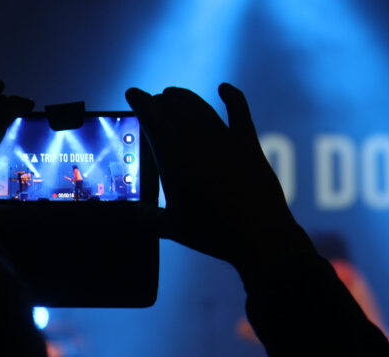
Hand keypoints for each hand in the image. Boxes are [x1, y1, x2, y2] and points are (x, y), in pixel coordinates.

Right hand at [125, 84, 312, 273]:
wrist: (260, 236)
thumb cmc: (213, 234)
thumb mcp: (172, 228)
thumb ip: (146, 217)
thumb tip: (129, 212)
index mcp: (174, 160)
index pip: (152, 118)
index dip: (140, 101)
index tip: (132, 92)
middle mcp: (197, 143)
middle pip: (173, 109)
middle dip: (159, 101)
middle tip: (151, 101)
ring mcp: (225, 140)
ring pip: (199, 107)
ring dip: (183, 97)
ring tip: (172, 95)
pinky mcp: (248, 143)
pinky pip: (239, 110)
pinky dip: (232, 96)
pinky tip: (224, 89)